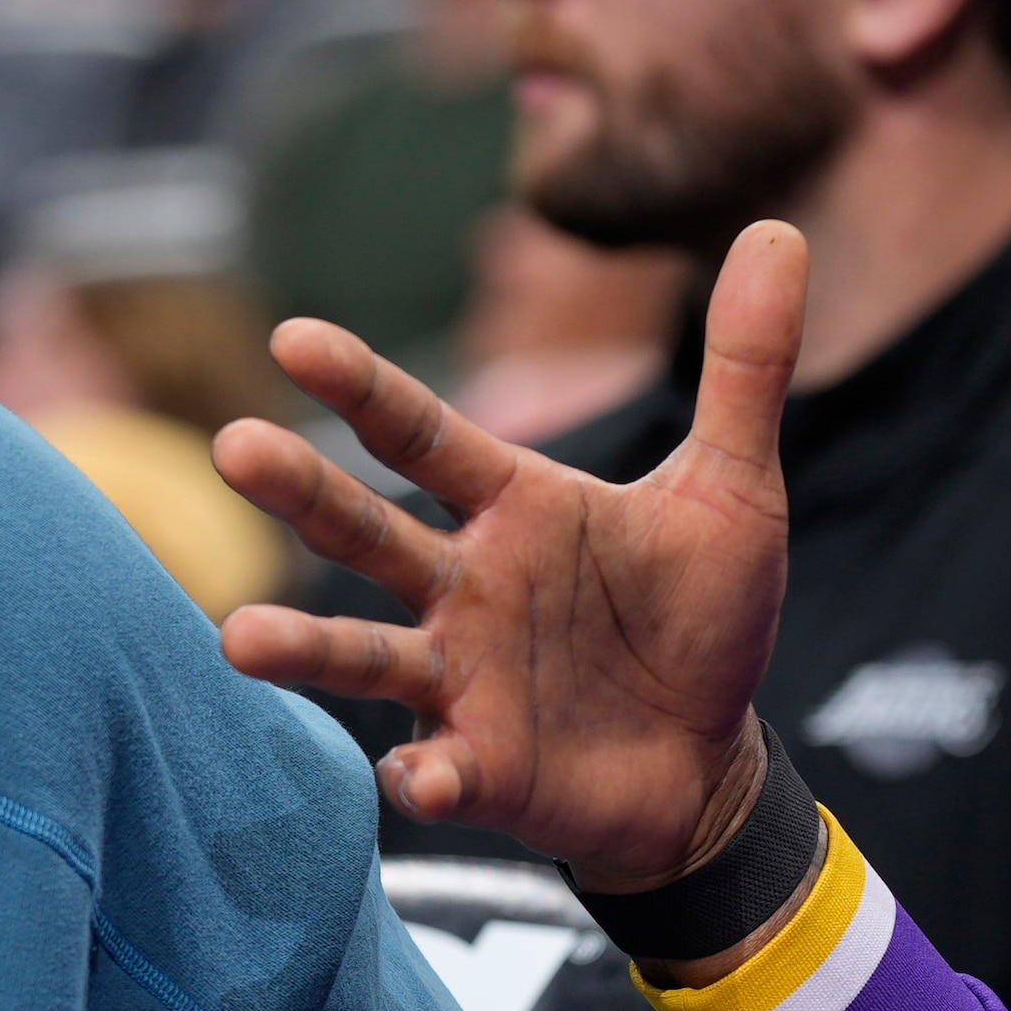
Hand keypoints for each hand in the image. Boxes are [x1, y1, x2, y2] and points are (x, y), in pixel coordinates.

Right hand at [212, 219, 804, 893]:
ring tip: (238, 640)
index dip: (362, 389)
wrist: (706, 766)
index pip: (422, 437)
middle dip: (300, 493)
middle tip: (233, 447)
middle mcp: (461, 588)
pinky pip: (434, 772)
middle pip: (365, 533)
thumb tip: (777, 230)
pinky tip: (419, 779)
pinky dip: (421, 778)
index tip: (294, 340)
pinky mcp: (476, 768)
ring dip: (305, 649)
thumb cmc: (699, 623)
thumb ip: (744, 366)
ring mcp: (457, 680)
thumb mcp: (734, 489)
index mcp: (512, 509)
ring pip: (365, 655)